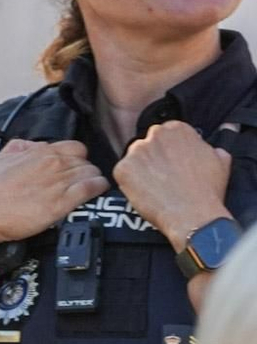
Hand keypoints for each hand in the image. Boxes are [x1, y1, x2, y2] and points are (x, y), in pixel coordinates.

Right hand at [0, 139, 108, 244]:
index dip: (76, 160)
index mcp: (37, 151)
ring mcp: (58, 180)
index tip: (71, 170)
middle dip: (83, 172)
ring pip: (92, 173)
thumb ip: (19, 149)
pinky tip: (95, 194)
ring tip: (85, 191)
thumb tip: (31, 146)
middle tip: (77, 184)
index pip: (75, 147)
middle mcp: (51, 162)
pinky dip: (98, 189)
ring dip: (91, 181)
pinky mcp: (63, 200)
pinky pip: (93, 187)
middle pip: (86, 161)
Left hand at [113, 121, 232, 245]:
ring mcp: (136, 151)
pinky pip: (123, 174)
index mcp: (177, 129)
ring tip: (156, 187)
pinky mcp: (122, 168)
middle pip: (148, 144)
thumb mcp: (220, 161)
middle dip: (153, 158)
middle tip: (163, 176)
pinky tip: (145, 193)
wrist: (193, 214)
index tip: (172, 162)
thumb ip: (210, 146)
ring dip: (141, 170)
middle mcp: (155, 135)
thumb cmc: (207, 191)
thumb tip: (216, 138)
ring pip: (134, 158)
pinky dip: (130, 183)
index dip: (169, 151)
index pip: (166, 134)